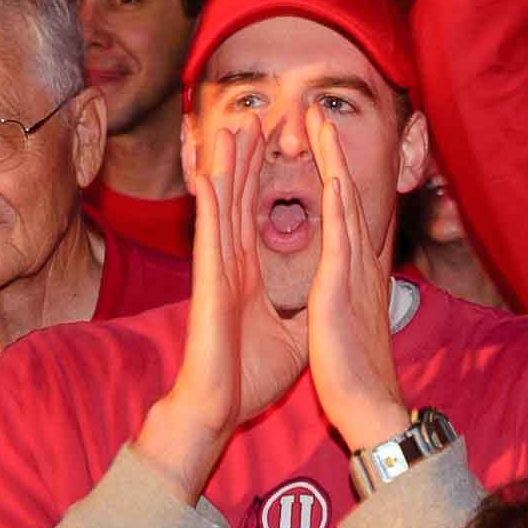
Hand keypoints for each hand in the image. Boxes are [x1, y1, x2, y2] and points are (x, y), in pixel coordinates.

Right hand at [133, 121, 307, 501]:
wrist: (221, 409)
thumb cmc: (249, 376)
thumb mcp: (292, 335)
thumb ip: (301, 309)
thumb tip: (320, 299)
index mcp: (247, 272)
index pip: (256, 212)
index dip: (263, 176)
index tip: (273, 142)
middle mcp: (230, 263)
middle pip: (239, 198)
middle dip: (246, 157)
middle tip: (253, 117)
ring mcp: (217, 270)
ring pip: (221, 206)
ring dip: (225, 165)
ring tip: (229, 127)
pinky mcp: (208, 283)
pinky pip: (209, 235)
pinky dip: (208, 202)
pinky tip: (207, 172)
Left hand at [307, 114, 408, 449]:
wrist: (368, 407)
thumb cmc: (355, 370)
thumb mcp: (349, 320)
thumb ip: (350, 294)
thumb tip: (349, 282)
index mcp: (355, 271)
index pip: (346, 211)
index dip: (336, 172)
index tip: (325, 141)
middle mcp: (360, 264)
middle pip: (347, 195)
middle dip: (333, 153)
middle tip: (320, 113)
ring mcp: (354, 274)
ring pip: (345, 205)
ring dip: (334, 162)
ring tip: (322, 125)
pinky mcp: (341, 291)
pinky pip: (341, 242)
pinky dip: (341, 207)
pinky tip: (336, 179)